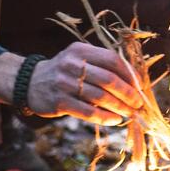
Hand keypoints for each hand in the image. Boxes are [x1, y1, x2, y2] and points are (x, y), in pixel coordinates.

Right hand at [28, 42, 145, 123]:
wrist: (28, 82)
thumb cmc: (64, 72)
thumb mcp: (78, 59)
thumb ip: (102, 65)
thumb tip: (134, 82)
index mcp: (81, 50)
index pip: (113, 60)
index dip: (130, 74)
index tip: (140, 86)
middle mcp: (72, 64)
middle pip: (109, 79)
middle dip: (128, 93)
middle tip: (139, 104)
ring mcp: (64, 83)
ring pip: (100, 97)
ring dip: (119, 107)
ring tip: (130, 114)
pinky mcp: (59, 102)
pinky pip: (88, 111)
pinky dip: (105, 117)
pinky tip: (115, 120)